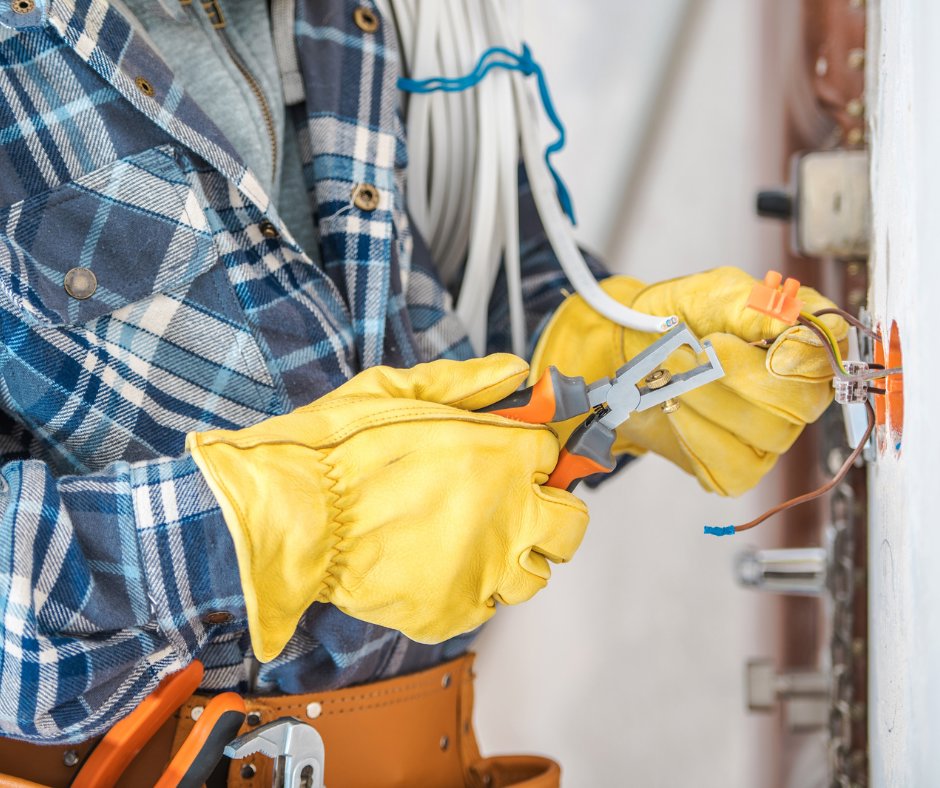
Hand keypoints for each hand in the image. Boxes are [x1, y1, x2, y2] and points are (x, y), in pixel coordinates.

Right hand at [187, 355, 587, 660]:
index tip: (520, 460)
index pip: (555, 456)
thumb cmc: (336, 452)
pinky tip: (439, 567)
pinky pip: (488, 607)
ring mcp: (484, 568)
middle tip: (515, 506)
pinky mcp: (455, 610)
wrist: (290, 513)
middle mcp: (507, 514)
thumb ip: (466, 382)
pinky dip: (472, 591)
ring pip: (536, 573)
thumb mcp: (399, 390)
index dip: (534, 458)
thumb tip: (513, 372)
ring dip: (514, 557)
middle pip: (570, 524)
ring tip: (472, 541)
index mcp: (502, 455)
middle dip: (550, 512)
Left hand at [530, 267, 847, 495]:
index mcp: (800, 340)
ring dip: (707, 400)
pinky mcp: (740, 467)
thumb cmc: (675, 319)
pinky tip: (676, 410)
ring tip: (672, 375)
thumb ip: (750, 302)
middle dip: (736, 375)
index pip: (830, 351)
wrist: (628, 353)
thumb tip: (788, 317)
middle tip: (690, 351)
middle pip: (799, 401)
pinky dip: (696, 436)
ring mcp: (771, 433)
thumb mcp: (710, 293)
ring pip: (765, 433)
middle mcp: (796, 391)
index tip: (754, 336)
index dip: (799, 349)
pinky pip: (735, 467)